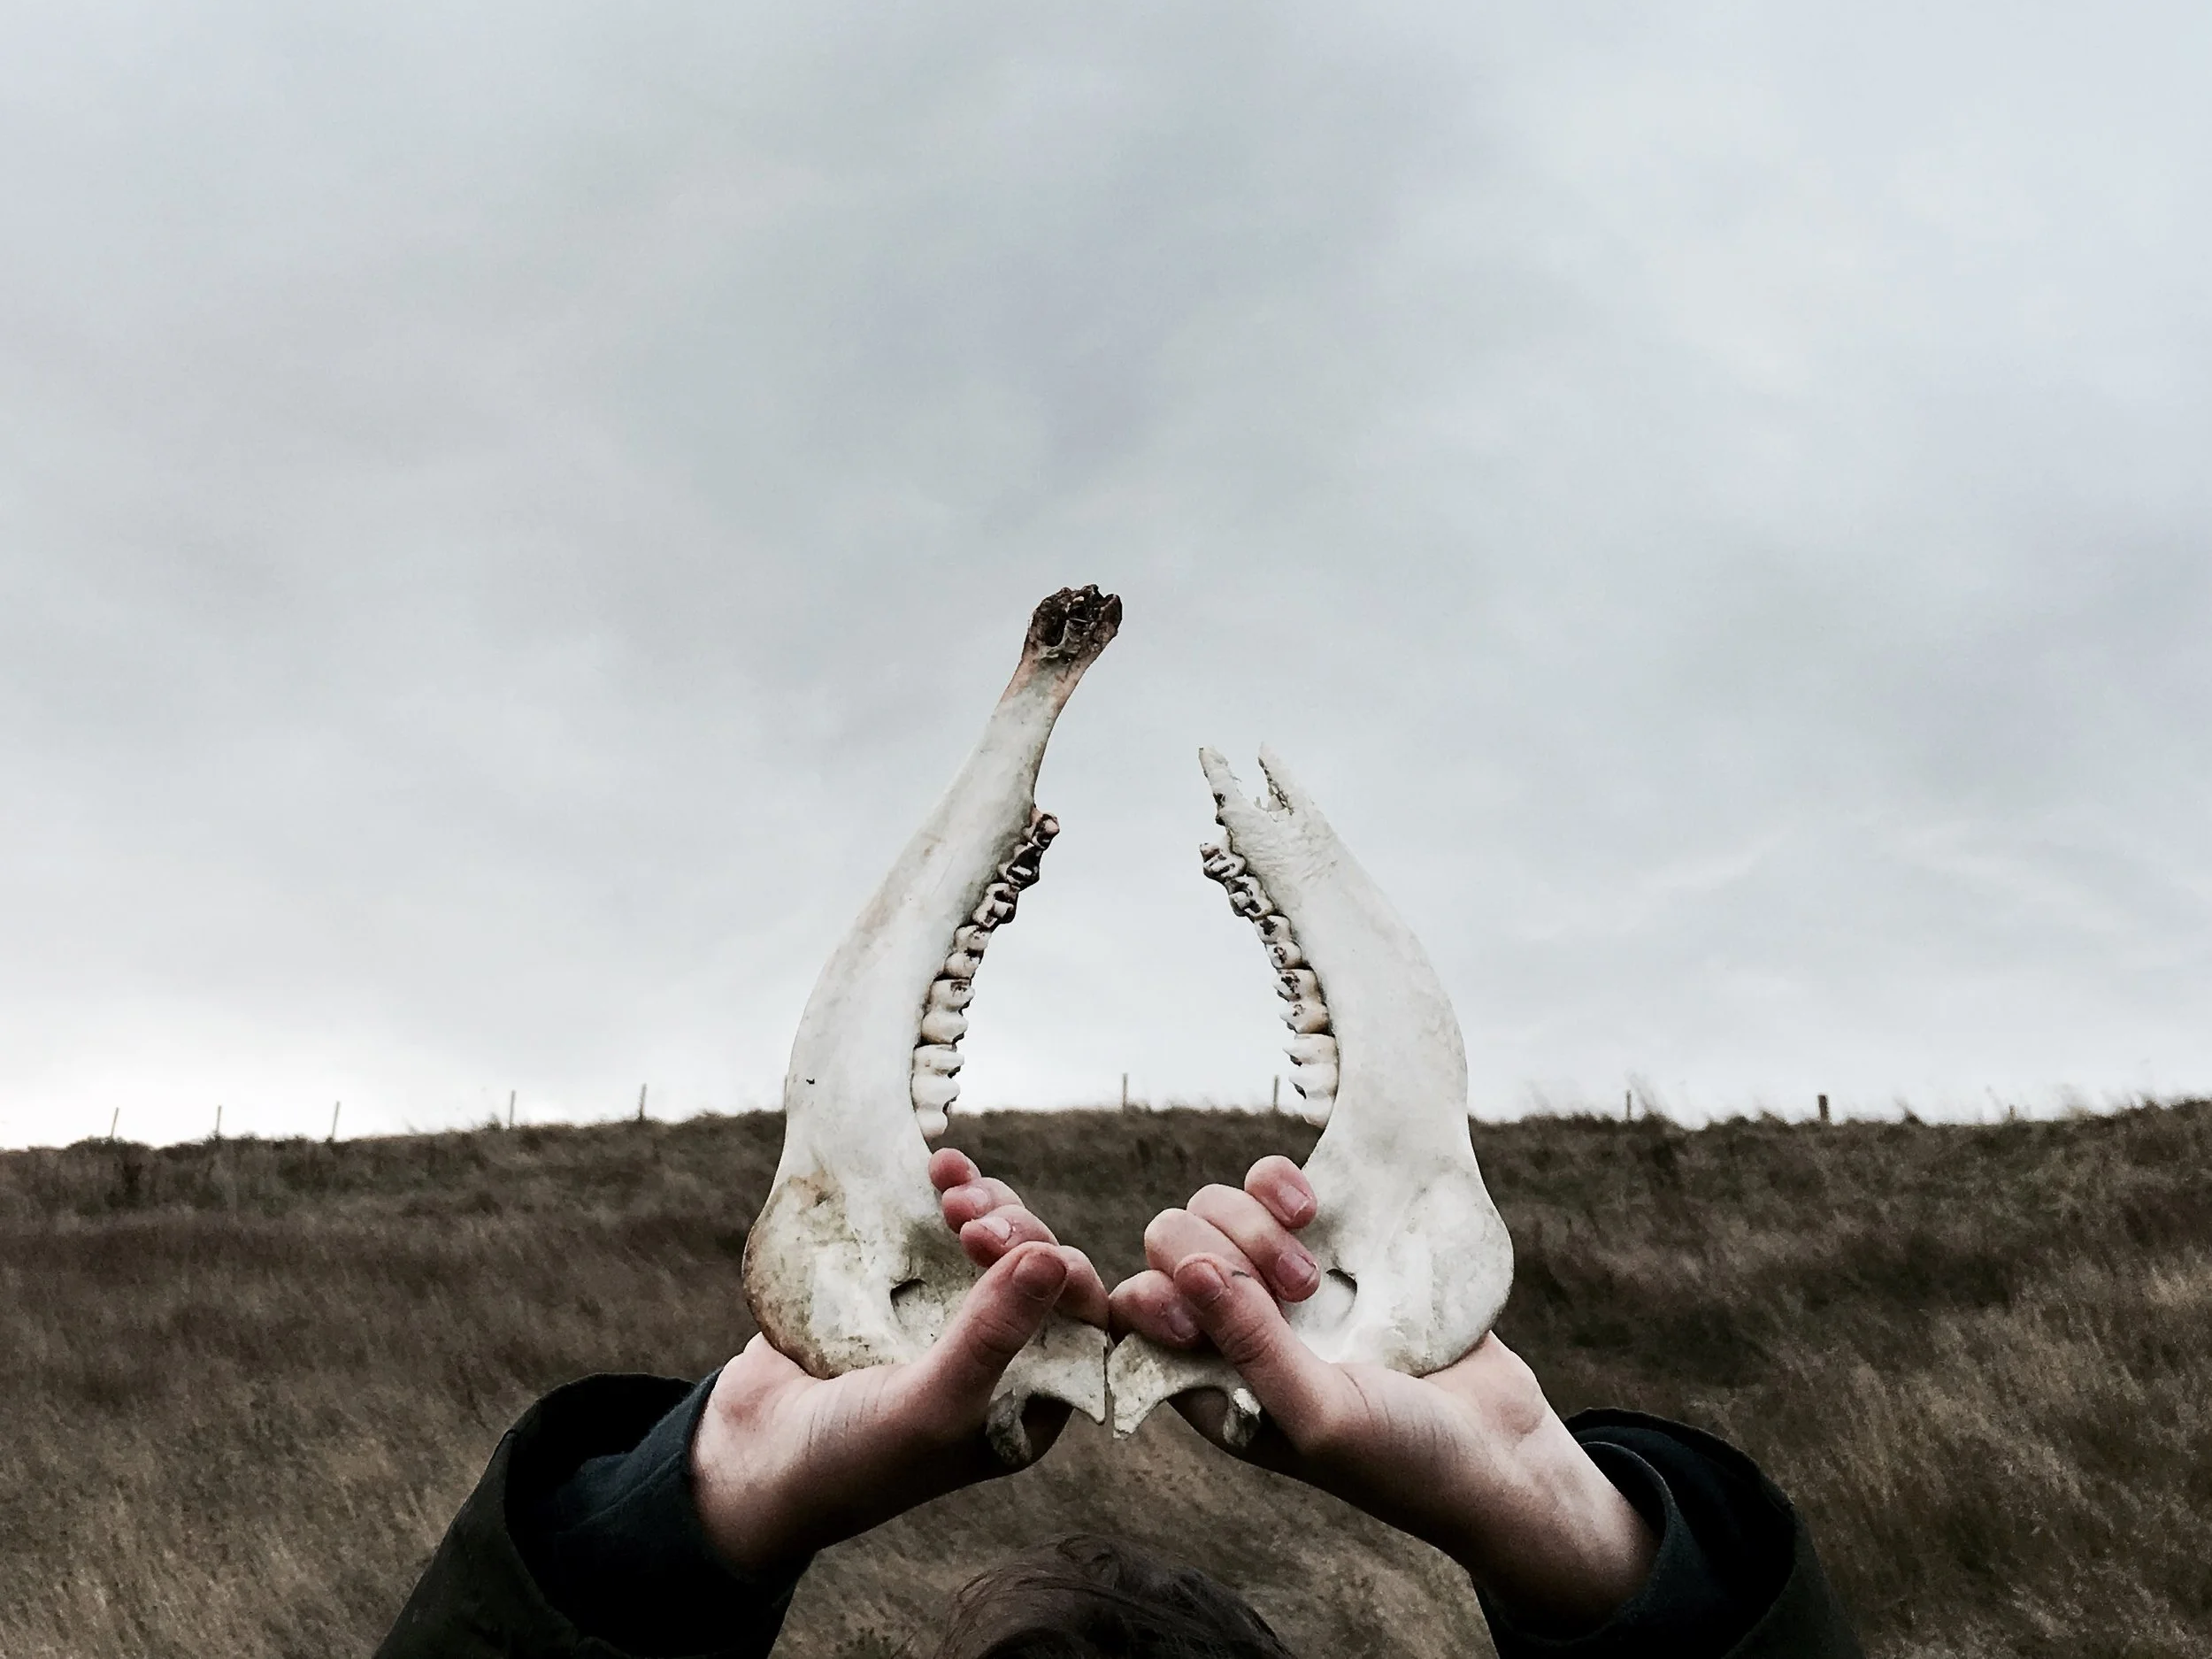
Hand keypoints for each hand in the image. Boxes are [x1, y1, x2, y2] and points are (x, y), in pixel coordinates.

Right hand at [692, 1148, 1107, 1572]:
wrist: (745, 1461)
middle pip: (1038, 1266)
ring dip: (982, 1201)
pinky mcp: (900, 1284)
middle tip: (967, 1217)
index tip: (1016, 1246)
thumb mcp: (929, 1405)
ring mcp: (947, 1313)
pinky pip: (937, 1227)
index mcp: (1027, 1398)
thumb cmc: (850, 1458)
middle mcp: (999, 1354)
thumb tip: (1056, 1257)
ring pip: (992, 1236)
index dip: (1064, 1273)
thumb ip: (992, 1335)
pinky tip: (934, 1165)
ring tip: (949, 1183)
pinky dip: (941, 1193)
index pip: (1081, 1321)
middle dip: (1015, 1227)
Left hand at [1109, 1157, 1656, 1634]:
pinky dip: (1281, 1185)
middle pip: (1172, 1244)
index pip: (1130, 1315)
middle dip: (1216, 1248)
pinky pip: (1273, 1187)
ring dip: (1254, 1222)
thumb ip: (1250, 1343)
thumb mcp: (1321, 1416)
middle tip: (1294, 1292)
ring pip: (1217, 1206)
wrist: (1504, 1451)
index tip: (1170, 1302)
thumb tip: (1184, 1268)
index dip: (1135, 1294)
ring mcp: (1277, 1286)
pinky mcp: (1327, 1247)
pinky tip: (1316, 1211)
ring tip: (1314, 1275)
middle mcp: (1231, 1331)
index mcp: (1207, 1383)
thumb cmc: (1405, 1460)